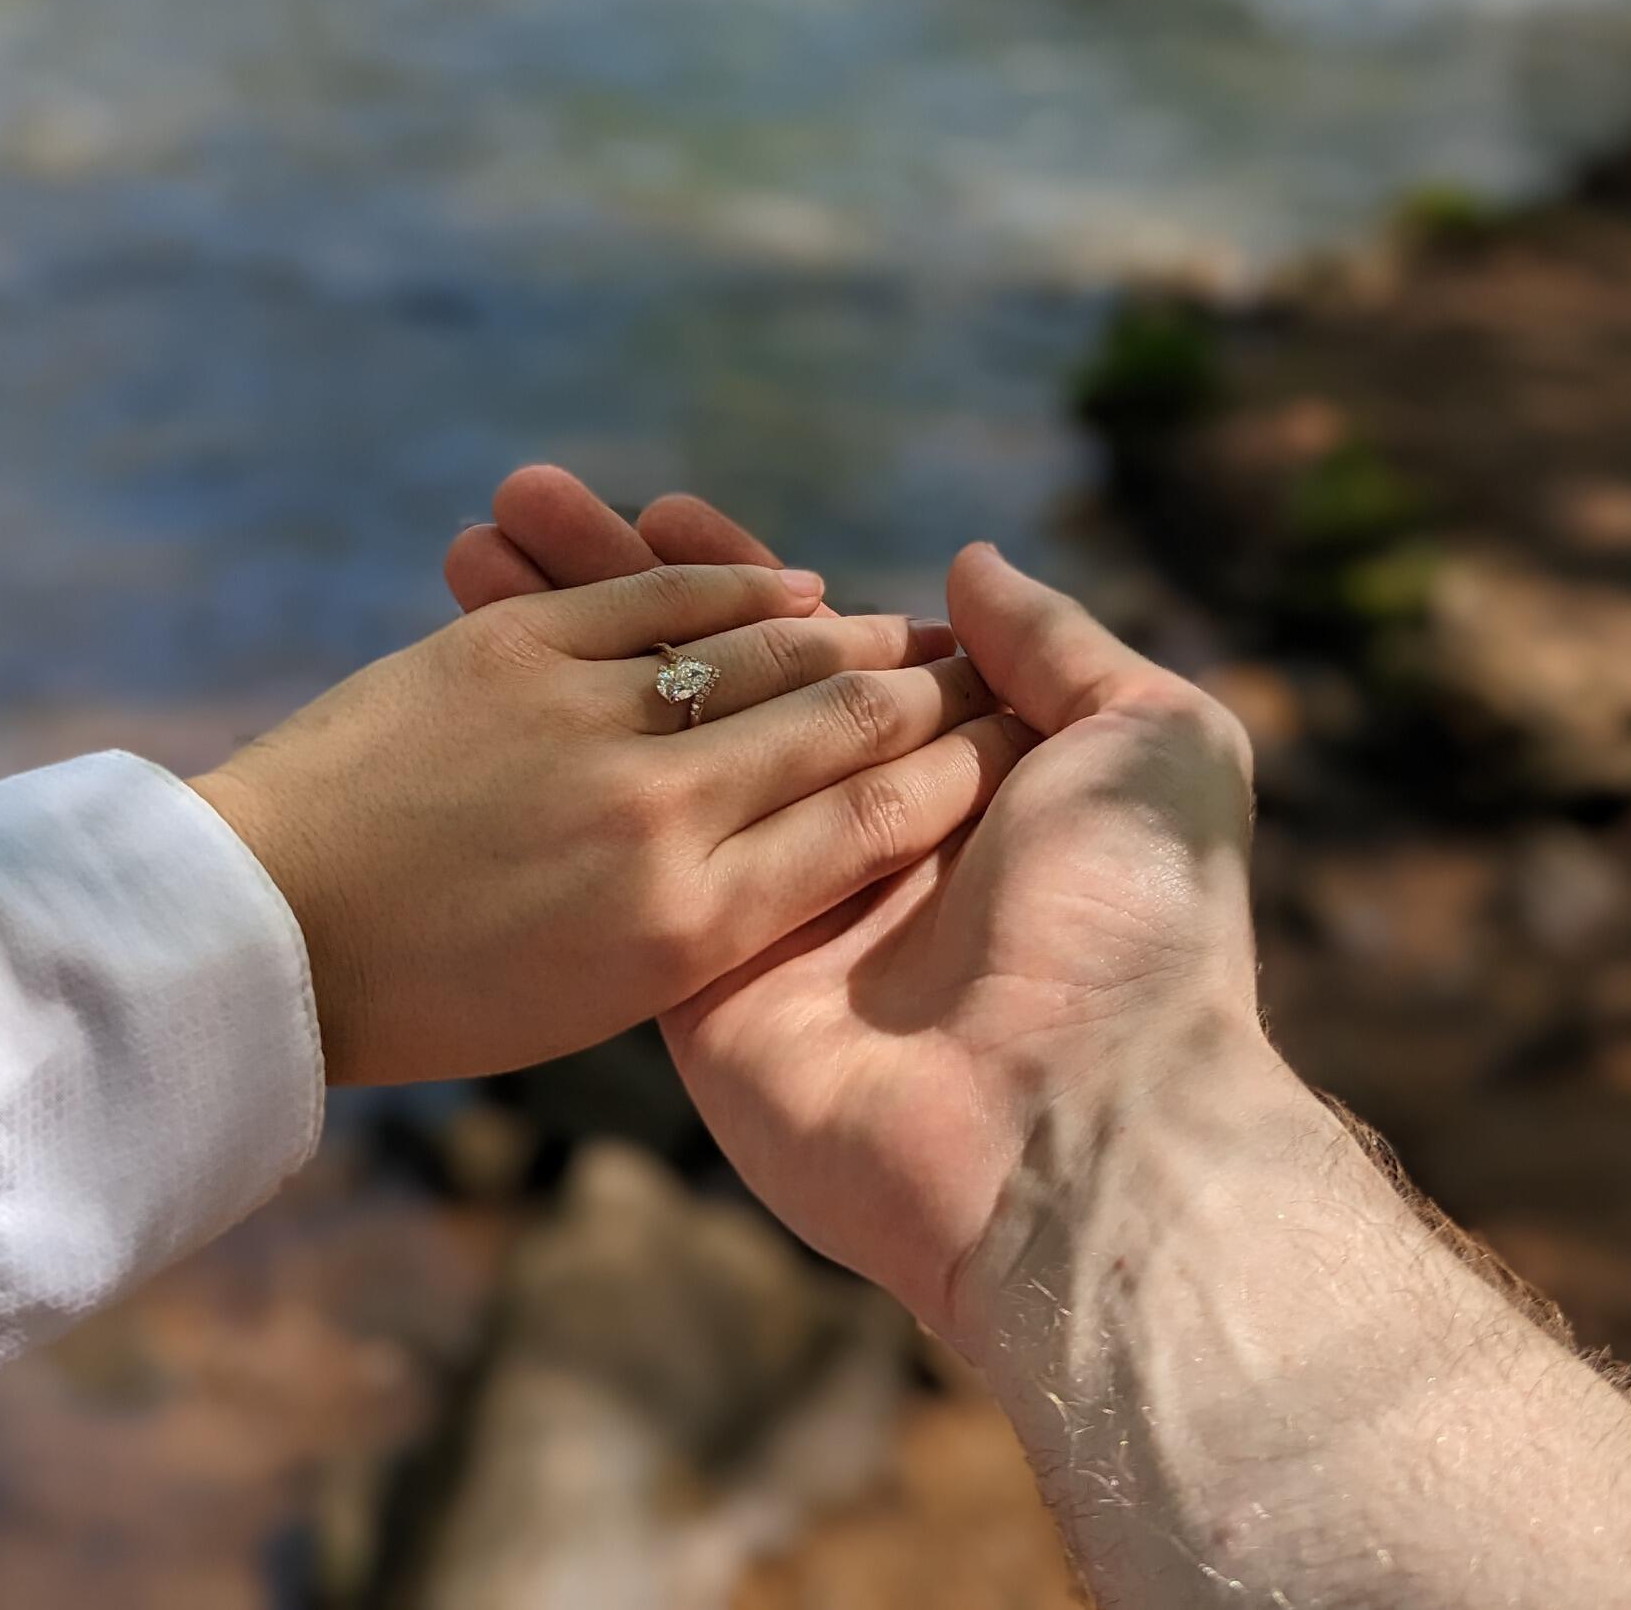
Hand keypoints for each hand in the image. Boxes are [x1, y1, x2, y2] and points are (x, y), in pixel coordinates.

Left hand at [196, 560, 1022, 1085]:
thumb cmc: (437, 986)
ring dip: (848, 636)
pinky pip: (666, 596)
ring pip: (767, 651)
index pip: (873, 826)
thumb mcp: (606, 992)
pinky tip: (790, 587)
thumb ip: (722, 916)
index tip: (1002, 747)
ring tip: (898, 630)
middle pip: (844, 728)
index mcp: (688, 932)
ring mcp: (590, 723)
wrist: (266, 924)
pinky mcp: (520, 648)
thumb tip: (821, 836)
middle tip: (978, 675)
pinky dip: (737, 583)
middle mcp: (661, 822)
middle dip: (928, 696)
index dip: (955, 776)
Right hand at [449, 471, 1263, 1343]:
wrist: (1084, 1132)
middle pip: (711, 682)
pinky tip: (484, 664)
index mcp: (947, 774)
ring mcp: (767, 902)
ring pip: (649, 747)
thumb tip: (964, 562)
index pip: (814, 647)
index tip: (655, 503)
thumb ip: (1056, 646)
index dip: (732, 577)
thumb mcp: (1149, 742)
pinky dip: (554, 758)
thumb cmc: (1137, 923)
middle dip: (622, 584)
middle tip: (532, 498)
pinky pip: (622, 853)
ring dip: (563, 642)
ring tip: (480, 535)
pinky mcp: (700, 977)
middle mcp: (848, 830)